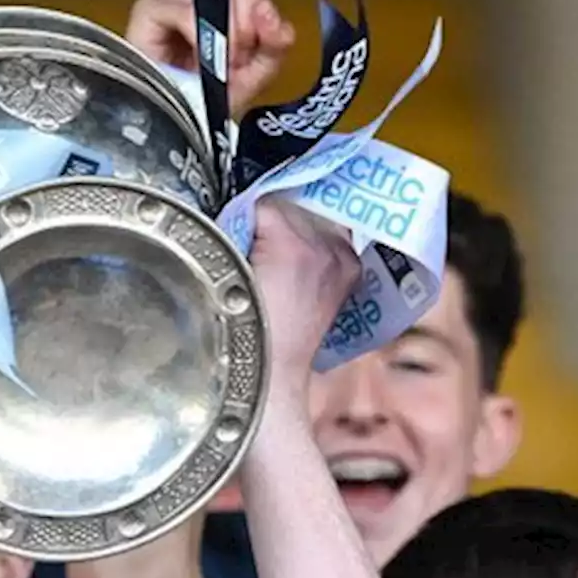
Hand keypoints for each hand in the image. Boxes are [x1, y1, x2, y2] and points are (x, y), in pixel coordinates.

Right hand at [126, 0, 318, 117]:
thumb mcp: (255, 78)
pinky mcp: (151, 8)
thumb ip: (275, 45)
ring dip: (225, 39)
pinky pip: (188, 10)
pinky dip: (196, 35)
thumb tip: (268, 10)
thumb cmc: (205, 109)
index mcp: (236, 8)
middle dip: (250, 28)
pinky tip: (191, 54)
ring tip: (210, 68)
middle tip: (236, 62)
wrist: (170, 133)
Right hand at [251, 199, 359, 386]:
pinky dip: (315, 246)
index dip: (244, 221)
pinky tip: (300, 267)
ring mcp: (341, 258)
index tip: (238, 240)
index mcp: (292, 243)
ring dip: (295, 232)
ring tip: (279, 264)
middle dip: (272, 225)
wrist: (273, 373)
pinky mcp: (349, 270)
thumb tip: (243, 216)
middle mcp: (325, 245)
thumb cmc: (243, 333)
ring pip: (312, 220)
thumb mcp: (228, 272)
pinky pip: (329, 239)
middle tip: (257, 256)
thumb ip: (236, 232)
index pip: (261, 204)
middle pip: (291, 206)